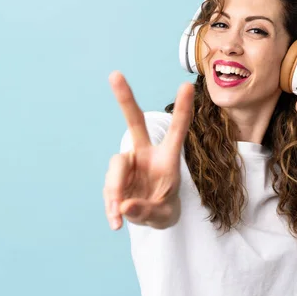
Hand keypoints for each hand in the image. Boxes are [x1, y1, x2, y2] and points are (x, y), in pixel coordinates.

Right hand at [103, 71, 194, 229]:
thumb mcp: (163, 215)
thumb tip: (124, 207)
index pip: (177, 130)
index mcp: (168, 157)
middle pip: (135, 123)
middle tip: (115, 74)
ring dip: (116, 190)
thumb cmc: (164, 209)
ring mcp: (128, 163)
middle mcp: (146, 154)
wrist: (149, 217)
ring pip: (116, 166)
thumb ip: (148, 210)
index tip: (187, 86)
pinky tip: (116, 221)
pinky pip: (109, 187)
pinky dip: (111, 206)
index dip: (182, 109)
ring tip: (121, 216)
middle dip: (125, 99)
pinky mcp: (114, 177)